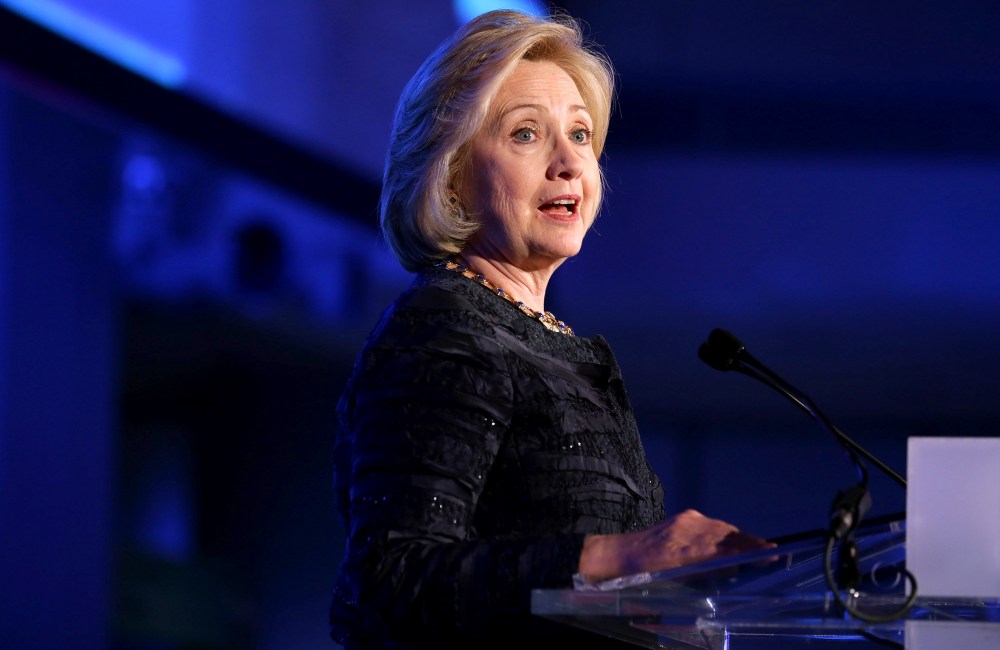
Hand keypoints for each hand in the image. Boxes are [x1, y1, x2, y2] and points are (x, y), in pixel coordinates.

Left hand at [577, 509, 774, 582]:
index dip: (745, 551)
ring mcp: (685, 522)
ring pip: (721, 529)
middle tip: (772, 552)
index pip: (720, 549)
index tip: (767, 553)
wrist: (616, 553)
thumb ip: (698, 576)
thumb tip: (729, 572)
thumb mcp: (668, 583)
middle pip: (725, 536)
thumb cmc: (639, 576)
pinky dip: (727, 534)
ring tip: (761, 547)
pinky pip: (711, 526)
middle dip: (750, 544)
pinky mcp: (683, 518)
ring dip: (741, 538)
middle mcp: (685, 531)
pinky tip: (737, 541)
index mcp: (679, 550)